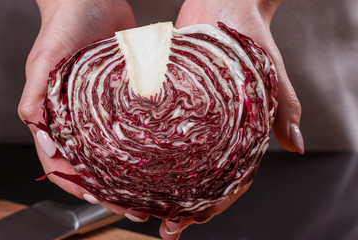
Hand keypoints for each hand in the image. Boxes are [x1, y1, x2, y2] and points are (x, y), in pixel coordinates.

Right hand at [18, 0, 149, 221]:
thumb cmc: (64, 23)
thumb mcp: (45, 57)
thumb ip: (36, 95)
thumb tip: (42, 137)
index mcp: (56, 113)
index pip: (63, 160)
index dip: (78, 185)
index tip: (101, 201)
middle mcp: (81, 116)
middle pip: (94, 161)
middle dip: (111, 187)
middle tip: (135, 206)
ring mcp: (104, 108)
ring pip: (115, 148)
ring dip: (130, 172)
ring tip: (152, 191)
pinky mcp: (124, 96)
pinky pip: (133, 124)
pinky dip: (143, 142)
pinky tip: (160, 155)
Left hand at [159, 0, 302, 238]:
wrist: (224, 2)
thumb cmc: (248, 31)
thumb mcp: (267, 66)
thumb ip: (282, 103)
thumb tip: (297, 144)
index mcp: (241, 130)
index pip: (232, 179)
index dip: (213, 205)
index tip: (190, 221)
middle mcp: (216, 130)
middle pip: (201, 179)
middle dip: (183, 206)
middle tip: (163, 225)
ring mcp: (193, 119)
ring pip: (179, 163)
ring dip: (163, 189)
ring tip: (143, 207)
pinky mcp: (172, 102)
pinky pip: (159, 133)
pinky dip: (148, 154)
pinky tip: (131, 168)